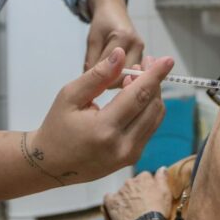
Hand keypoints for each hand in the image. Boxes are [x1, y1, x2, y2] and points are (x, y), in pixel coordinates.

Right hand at [27, 49, 173, 185]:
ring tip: (137, 78)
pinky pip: (149, 128)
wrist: (51, 165)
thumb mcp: (70, 96)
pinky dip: (148, 108)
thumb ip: (98, 75)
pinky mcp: (132, 158)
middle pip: (151, 106)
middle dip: (154, 81)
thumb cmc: (57, 126)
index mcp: (103, 129)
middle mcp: (122, 146)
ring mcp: (129, 155)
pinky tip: (135, 96)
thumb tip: (121, 54)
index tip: (168, 59)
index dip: (155, 75)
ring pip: (155, 117)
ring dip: (152, 94)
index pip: (138, 96)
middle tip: (144, 63)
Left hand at [85, 0, 144, 75]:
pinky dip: (121, 76)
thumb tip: (90, 84)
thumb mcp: (92, 40)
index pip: (111, 67)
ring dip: (116, 80)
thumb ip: (92, 61)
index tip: (89, 82)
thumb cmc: (101, 24)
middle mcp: (136, 45)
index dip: (98, 77)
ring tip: (104, 76)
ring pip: (129, 77)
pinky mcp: (142, 56)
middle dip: (109, 81)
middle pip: (124, 75)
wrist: (114, 10)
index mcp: (123, 37)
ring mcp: (142, 51)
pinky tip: (112, 74)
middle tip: (96, 81)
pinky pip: (131, 73)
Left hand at [104, 167, 172, 219]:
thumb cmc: (158, 209)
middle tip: (140, 202)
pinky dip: (112, 202)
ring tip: (131, 209)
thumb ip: (162, 178)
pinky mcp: (111, 202)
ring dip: (125, 197)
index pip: (145, 177)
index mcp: (143, 178)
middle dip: (135, 191)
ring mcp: (119, 191)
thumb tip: (162, 168)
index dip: (147, 186)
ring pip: (122, 191)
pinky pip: (109, 199)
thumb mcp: (166, 192)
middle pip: (132, 184)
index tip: (149, 194)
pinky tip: (117, 208)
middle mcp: (130, 181)